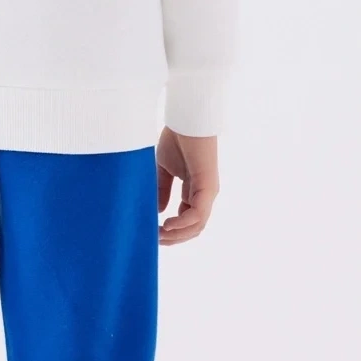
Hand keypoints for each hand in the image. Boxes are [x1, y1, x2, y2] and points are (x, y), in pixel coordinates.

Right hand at [156, 129, 218, 245]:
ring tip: (159, 235)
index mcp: (195, 192)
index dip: (171, 231)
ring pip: (197, 226)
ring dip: (177, 235)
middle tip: (154, 240)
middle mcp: (204, 196)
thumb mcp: (164, 170)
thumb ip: (162, 190)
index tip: (153, 233)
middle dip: (173, 238)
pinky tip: (167, 225)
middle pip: (193, 228)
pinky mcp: (208, 188)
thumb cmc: (177, 140)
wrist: (186, 121)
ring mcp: (208, 193)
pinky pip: (198, 214)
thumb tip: (159, 212)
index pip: (187, 221)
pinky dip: (182, 223)